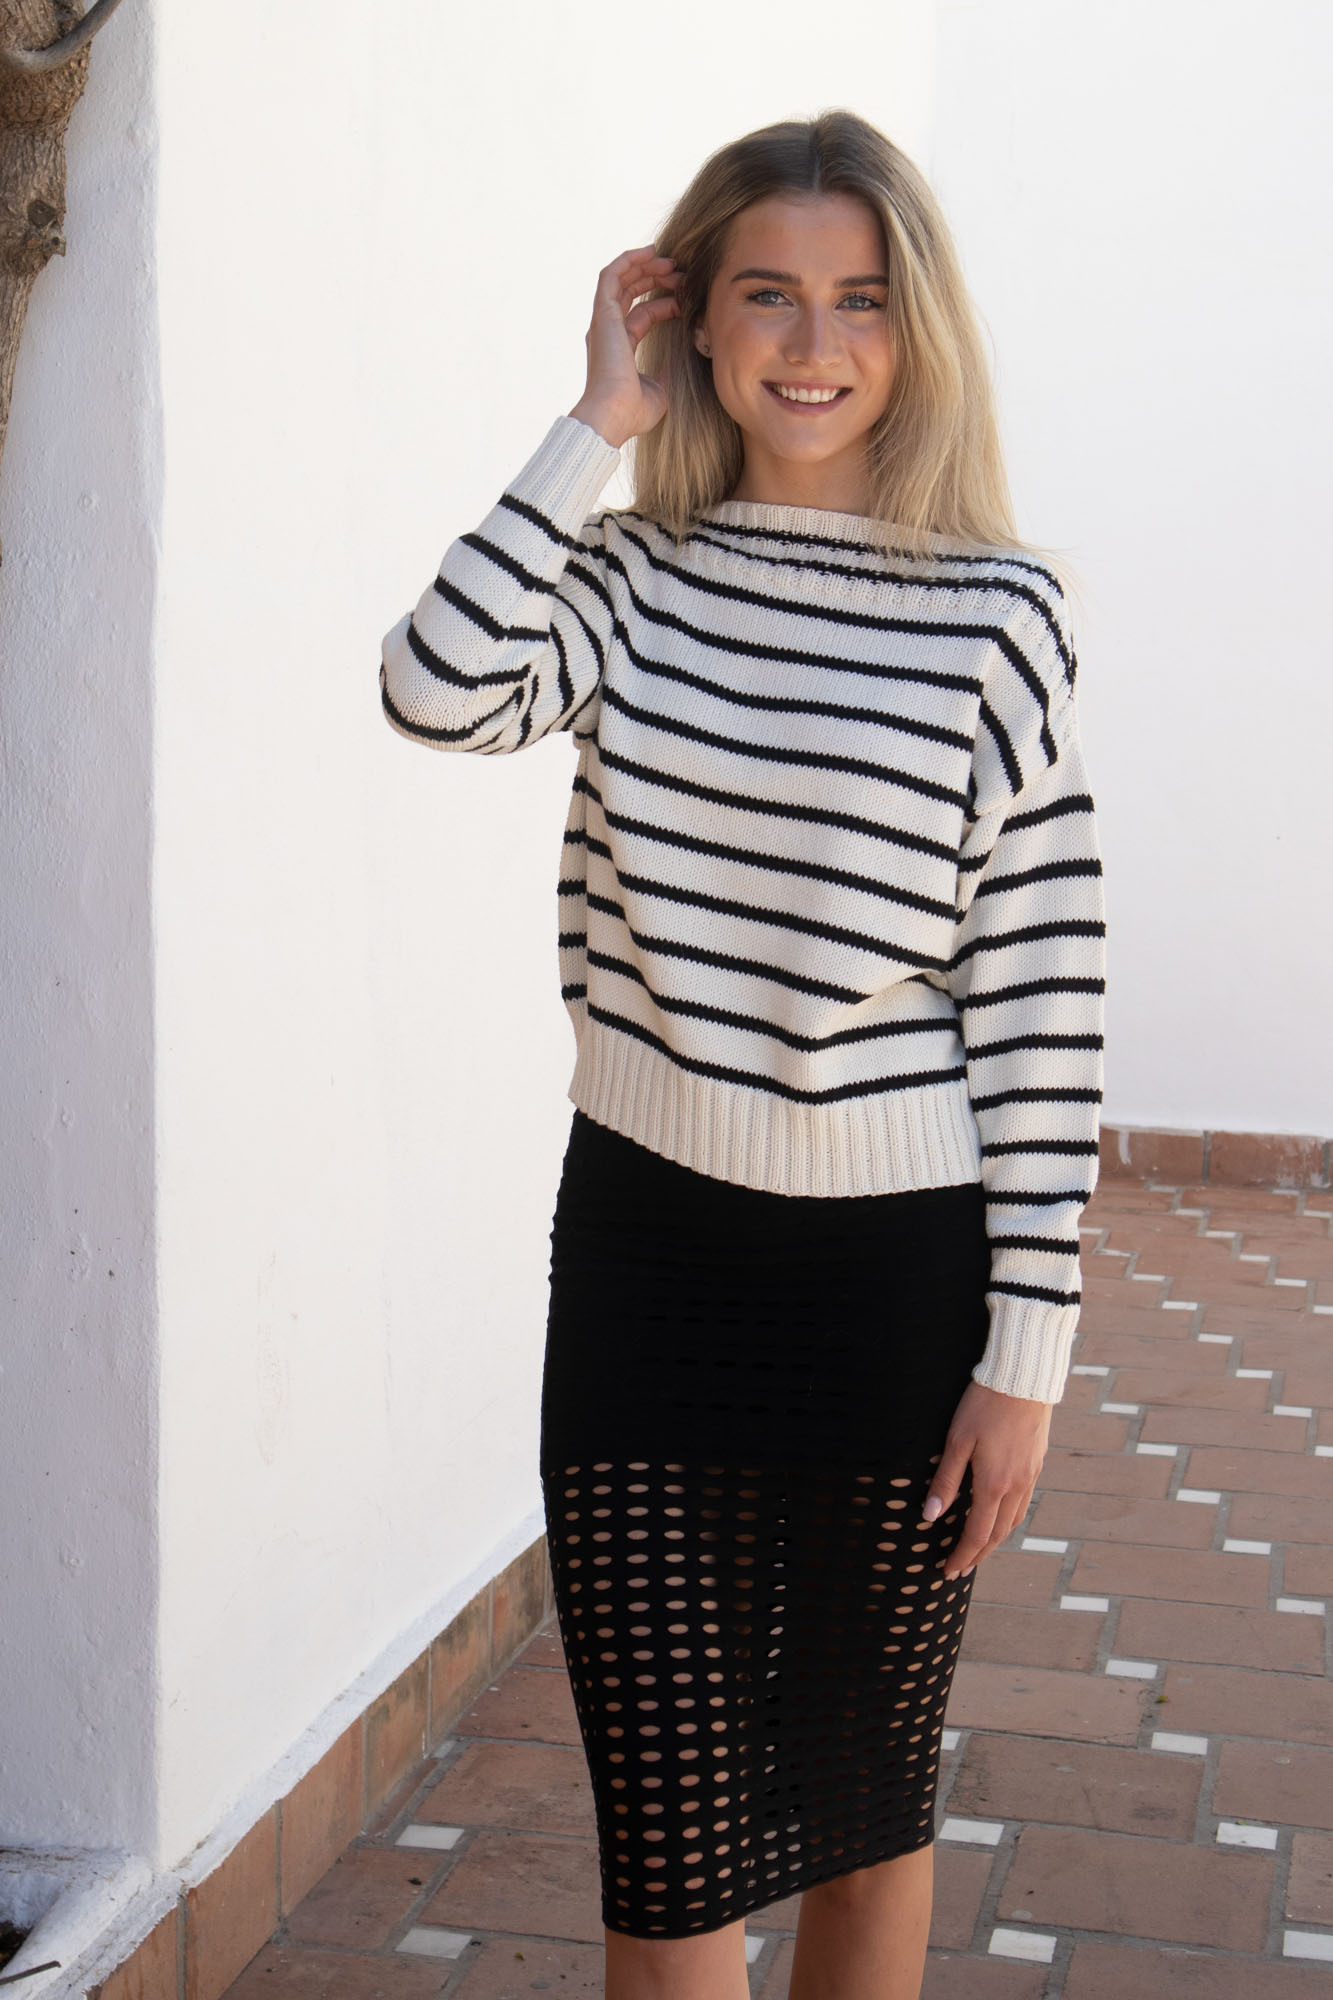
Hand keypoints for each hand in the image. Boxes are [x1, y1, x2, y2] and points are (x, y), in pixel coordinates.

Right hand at [568, 245, 681, 448]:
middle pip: (630, 292)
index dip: (666, 303)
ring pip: (620, 279)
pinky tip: (651, 252)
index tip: (688, 301)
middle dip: (656, 278)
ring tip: (670, 261)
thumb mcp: (661, 390)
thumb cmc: (633, 412)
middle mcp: (607, 331)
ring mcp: (603, 322)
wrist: (613, 416)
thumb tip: (686, 359)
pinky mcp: (602, 314)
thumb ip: (669, 372)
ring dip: (645, 266)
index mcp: (619, 348)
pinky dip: (629, 260)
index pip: (643, 314)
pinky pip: (611, 275)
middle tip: (681, 273)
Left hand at [922, 1379, 1052, 1578]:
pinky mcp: (1037, 1462)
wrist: (1023, 1378)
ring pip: (1014, 1520)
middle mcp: (1017, 1486)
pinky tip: (1000, 1513)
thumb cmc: (984, 1405)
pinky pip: (1024, 1502)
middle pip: (998, 1535)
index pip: (977, 1535)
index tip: (948, 1570)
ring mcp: (1031, 1475)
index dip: (962, 1556)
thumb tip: (931, 1516)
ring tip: (978, 1547)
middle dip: (978, 1555)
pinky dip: (1009, 1518)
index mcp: (994, 1485)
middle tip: (960, 1568)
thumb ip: (946, 1481)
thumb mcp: (957, 1441)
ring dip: (995, 1539)